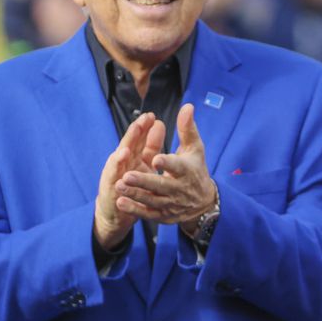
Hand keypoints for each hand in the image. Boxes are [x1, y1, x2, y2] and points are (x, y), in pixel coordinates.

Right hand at [94, 112, 164, 250]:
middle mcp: (122, 164)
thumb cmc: (133, 183)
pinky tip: (118, 178)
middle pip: (126, 147)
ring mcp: (115, 178)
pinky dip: (115, 182)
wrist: (118, 211)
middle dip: (131, 137)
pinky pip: (113, 187)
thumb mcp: (145, 162)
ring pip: (117, 166)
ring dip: (119, 159)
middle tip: (139, 125)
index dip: (143, 128)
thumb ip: (151, 144)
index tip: (151, 116)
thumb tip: (159, 123)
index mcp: (133, 156)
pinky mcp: (111, 193)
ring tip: (125, 150)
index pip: (138, 139)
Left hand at [116, 104, 216, 226]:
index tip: (156, 158)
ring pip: (151, 199)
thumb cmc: (195, 169)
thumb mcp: (194, 148)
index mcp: (187, 170)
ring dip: (135, 194)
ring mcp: (170, 203)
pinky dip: (135, 209)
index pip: (177, 166)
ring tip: (118, 185)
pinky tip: (121, 202)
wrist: (203, 202)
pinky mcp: (163, 215)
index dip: (167, 163)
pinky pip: (148, 213)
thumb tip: (187, 106)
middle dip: (144, 181)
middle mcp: (179, 188)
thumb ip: (187, 128)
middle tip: (127, 175)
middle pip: (161, 186)